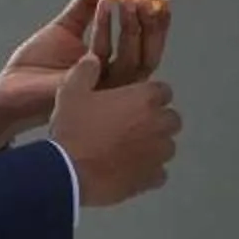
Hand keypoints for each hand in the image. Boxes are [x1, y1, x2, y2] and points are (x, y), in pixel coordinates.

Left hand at [0, 0, 170, 147]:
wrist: (11, 86)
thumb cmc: (37, 64)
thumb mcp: (66, 28)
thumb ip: (85, 7)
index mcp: (114, 68)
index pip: (145, 48)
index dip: (157, 25)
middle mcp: (113, 82)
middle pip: (147, 57)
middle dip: (151, 27)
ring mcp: (101, 88)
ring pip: (131, 60)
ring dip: (130, 27)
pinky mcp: (85, 88)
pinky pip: (102, 58)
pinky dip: (105, 29)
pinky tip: (102, 6)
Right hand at [47, 53, 178, 207]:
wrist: (68, 172)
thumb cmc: (73, 128)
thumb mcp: (71, 91)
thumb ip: (85, 71)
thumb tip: (93, 59)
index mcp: (144, 98)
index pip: (163, 91)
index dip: (148, 97)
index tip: (132, 103)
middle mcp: (158, 124)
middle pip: (171, 119)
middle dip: (156, 121)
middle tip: (131, 127)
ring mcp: (158, 153)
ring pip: (167, 147)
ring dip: (154, 147)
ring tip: (130, 151)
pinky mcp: (152, 178)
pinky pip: (159, 173)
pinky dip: (148, 172)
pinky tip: (129, 172)